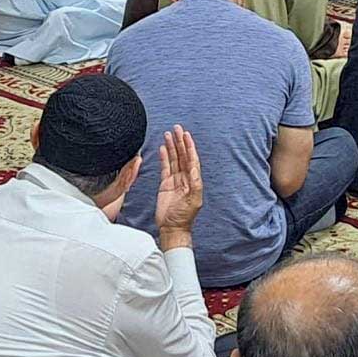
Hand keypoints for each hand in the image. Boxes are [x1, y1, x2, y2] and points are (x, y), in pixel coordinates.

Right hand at [153, 126, 203, 245]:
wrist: (172, 228)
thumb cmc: (183, 216)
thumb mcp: (193, 200)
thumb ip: (194, 183)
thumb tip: (194, 167)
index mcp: (194, 180)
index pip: (192, 159)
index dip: (189, 146)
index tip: (186, 135)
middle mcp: (185, 178)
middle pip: (182, 155)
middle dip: (180, 142)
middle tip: (177, 128)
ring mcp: (175, 180)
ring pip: (174, 159)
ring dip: (172, 146)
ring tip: (168, 134)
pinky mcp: (165, 184)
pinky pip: (165, 167)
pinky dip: (165, 157)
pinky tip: (163, 148)